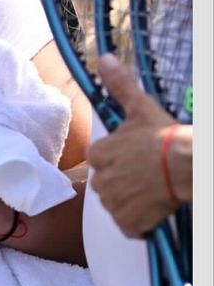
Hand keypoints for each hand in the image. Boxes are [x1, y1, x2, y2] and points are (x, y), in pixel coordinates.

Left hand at [92, 54, 192, 236]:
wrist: (187, 164)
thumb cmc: (165, 138)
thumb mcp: (140, 107)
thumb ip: (119, 85)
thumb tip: (103, 60)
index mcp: (99, 154)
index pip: (102, 160)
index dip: (121, 159)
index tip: (138, 157)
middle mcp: (100, 180)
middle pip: (108, 184)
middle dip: (125, 181)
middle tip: (148, 174)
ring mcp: (113, 203)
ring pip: (118, 205)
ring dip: (132, 201)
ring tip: (154, 189)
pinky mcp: (128, 222)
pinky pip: (129, 226)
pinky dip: (140, 222)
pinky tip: (154, 209)